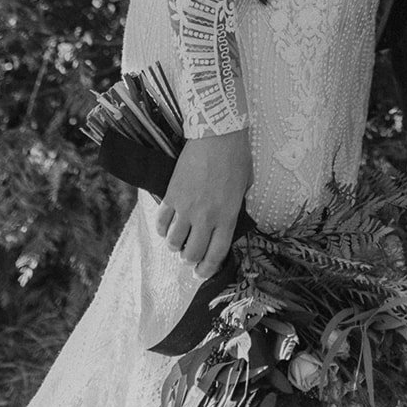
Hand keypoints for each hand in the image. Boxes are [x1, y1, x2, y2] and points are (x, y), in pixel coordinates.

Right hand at [155, 129, 253, 280]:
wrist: (217, 133)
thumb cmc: (236, 156)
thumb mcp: (245, 185)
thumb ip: (235, 206)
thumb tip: (226, 218)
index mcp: (228, 216)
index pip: (216, 254)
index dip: (208, 269)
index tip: (202, 272)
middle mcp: (206, 217)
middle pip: (192, 254)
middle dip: (190, 260)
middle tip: (189, 255)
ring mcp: (187, 207)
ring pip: (173, 242)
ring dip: (175, 245)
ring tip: (178, 239)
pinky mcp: (172, 195)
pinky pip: (161, 222)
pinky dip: (162, 228)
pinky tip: (166, 224)